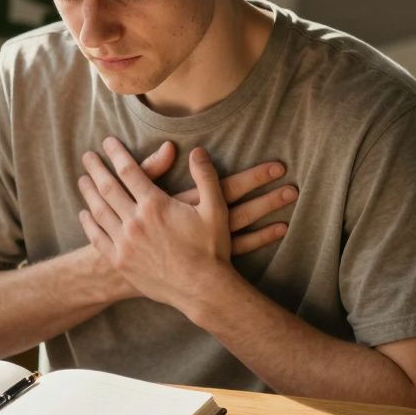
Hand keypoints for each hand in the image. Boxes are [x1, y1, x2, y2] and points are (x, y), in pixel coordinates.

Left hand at [77, 137, 287, 311]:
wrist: (203, 290)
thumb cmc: (212, 249)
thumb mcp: (215, 209)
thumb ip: (206, 177)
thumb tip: (198, 151)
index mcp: (155, 205)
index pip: (129, 170)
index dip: (116, 154)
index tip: (107, 142)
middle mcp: (135, 222)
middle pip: (107, 187)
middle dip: (96, 169)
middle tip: (87, 156)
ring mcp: (125, 243)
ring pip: (99, 211)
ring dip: (88, 192)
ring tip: (83, 180)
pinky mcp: (121, 262)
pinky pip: (98, 238)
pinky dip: (88, 223)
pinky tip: (85, 214)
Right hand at [135, 140, 293, 254]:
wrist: (121, 268)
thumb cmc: (129, 226)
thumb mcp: (136, 195)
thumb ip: (151, 169)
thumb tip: (172, 146)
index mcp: (185, 205)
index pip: (224, 186)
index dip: (252, 176)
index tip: (278, 166)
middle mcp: (197, 225)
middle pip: (239, 209)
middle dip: (267, 196)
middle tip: (294, 185)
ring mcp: (203, 244)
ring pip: (243, 229)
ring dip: (267, 213)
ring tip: (291, 197)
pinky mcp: (205, 258)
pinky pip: (239, 249)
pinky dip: (260, 239)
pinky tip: (280, 228)